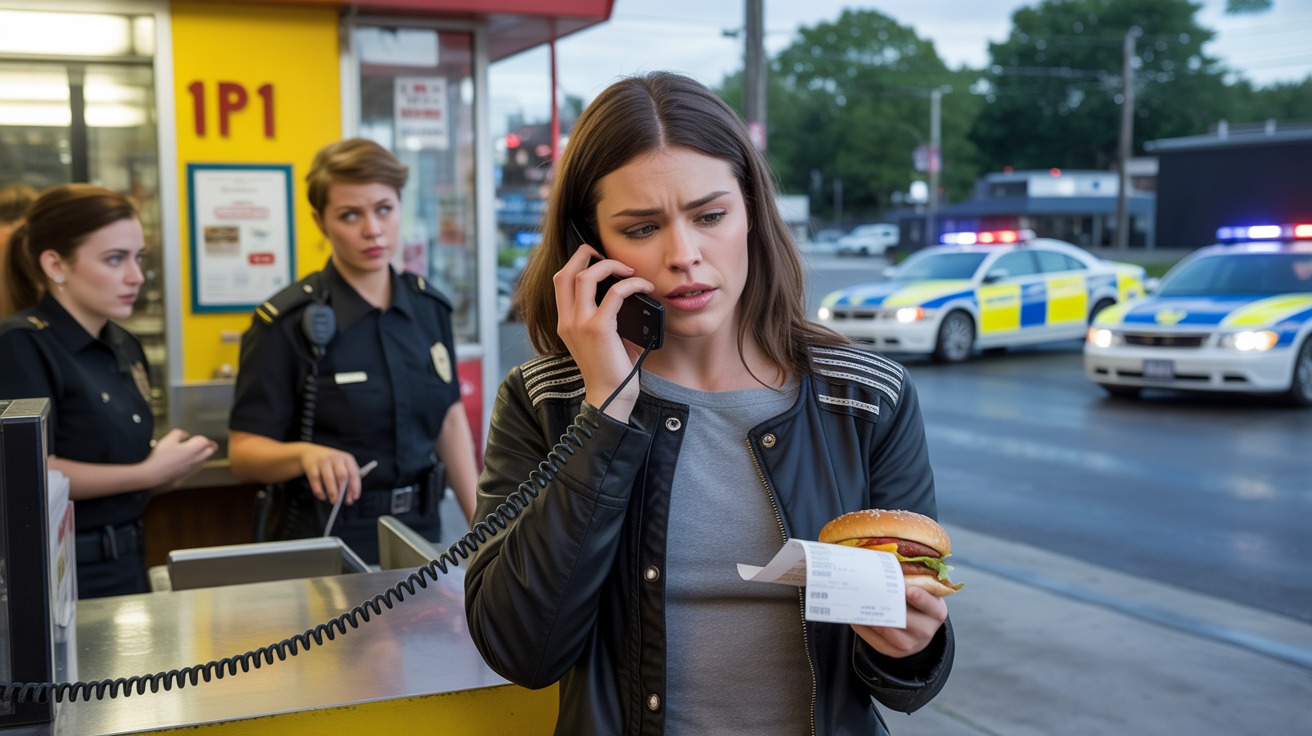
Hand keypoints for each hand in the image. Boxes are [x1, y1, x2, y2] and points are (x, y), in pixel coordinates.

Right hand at [148, 428, 218, 491]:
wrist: (154, 474)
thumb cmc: (161, 457)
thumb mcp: (168, 439)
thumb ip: (179, 433)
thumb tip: (185, 435)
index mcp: (194, 449)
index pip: (205, 441)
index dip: (199, 437)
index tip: (192, 437)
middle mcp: (197, 459)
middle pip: (210, 451)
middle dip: (206, 446)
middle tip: (198, 443)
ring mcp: (193, 469)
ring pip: (204, 460)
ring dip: (201, 454)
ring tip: (189, 451)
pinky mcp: (188, 475)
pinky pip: (196, 467)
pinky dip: (194, 463)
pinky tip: (184, 461)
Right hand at [298, 444, 362, 504]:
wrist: (311, 452)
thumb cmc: (331, 463)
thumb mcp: (342, 466)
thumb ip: (348, 480)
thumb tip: (351, 498)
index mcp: (347, 458)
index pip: (354, 473)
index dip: (355, 486)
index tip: (355, 498)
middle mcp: (335, 458)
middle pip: (342, 475)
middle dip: (343, 491)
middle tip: (342, 501)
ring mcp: (323, 461)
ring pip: (329, 478)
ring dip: (332, 492)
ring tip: (333, 501)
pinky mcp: (311, 466)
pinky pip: (316, 481)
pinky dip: (319, 491)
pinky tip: (322, 497)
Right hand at [553, 243, 652, 421]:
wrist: (610, 397)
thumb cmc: (612, 370)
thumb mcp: (604, 339)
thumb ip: (608, 315)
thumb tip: (630, 294)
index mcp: (565, 322)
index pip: (560, 282)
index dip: (575, 263)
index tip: (597, 260)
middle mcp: (567, 321)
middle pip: (565, 272)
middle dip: (584, 254)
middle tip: (605, 253)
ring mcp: (580, 324)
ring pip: (585, 276)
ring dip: (610, 266)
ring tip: (629, 271)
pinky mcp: (598, 329)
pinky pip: (615, 293)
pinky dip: (632, 285)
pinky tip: (644, 287)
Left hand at [850, 586, 947, 657]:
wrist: (918, 630)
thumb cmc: (917, 604)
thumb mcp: (922, 592)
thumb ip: (911, 579)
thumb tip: (885, 560)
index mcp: (936, 611)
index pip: (930, 604)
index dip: (919, 597)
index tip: (906, 589)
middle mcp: (926, 631)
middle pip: (905, 619)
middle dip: (887, 603)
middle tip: (870, 589)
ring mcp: (910, 644)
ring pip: (887, 630)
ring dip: (870, 616)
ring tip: (856, 601)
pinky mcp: (893, 652)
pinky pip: (875, 641)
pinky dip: (863, 628)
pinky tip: (854, 616)